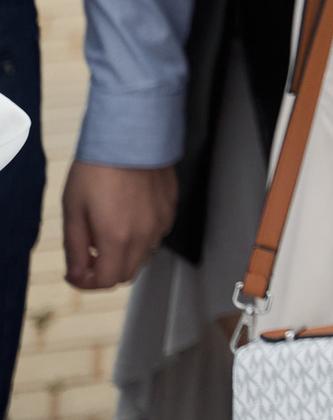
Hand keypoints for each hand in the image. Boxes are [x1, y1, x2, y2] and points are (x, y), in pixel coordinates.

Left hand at [62, 162, 174, 289]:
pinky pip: (156, 234)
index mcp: (118, 237)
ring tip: (108, 231)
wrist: (129, 136)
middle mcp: (145, 234)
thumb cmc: (99, 168)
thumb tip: (78, 273)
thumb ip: (75, 248)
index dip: (87, 283)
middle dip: (105, 271)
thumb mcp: (73, 210)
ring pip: (143, 255)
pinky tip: (127, 215)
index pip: (107, 281)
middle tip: (89, 256)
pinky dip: (140, 236)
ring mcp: (162, 221)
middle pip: (127, 273)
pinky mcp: (171, 207)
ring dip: (124, 254)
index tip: (76, 272)